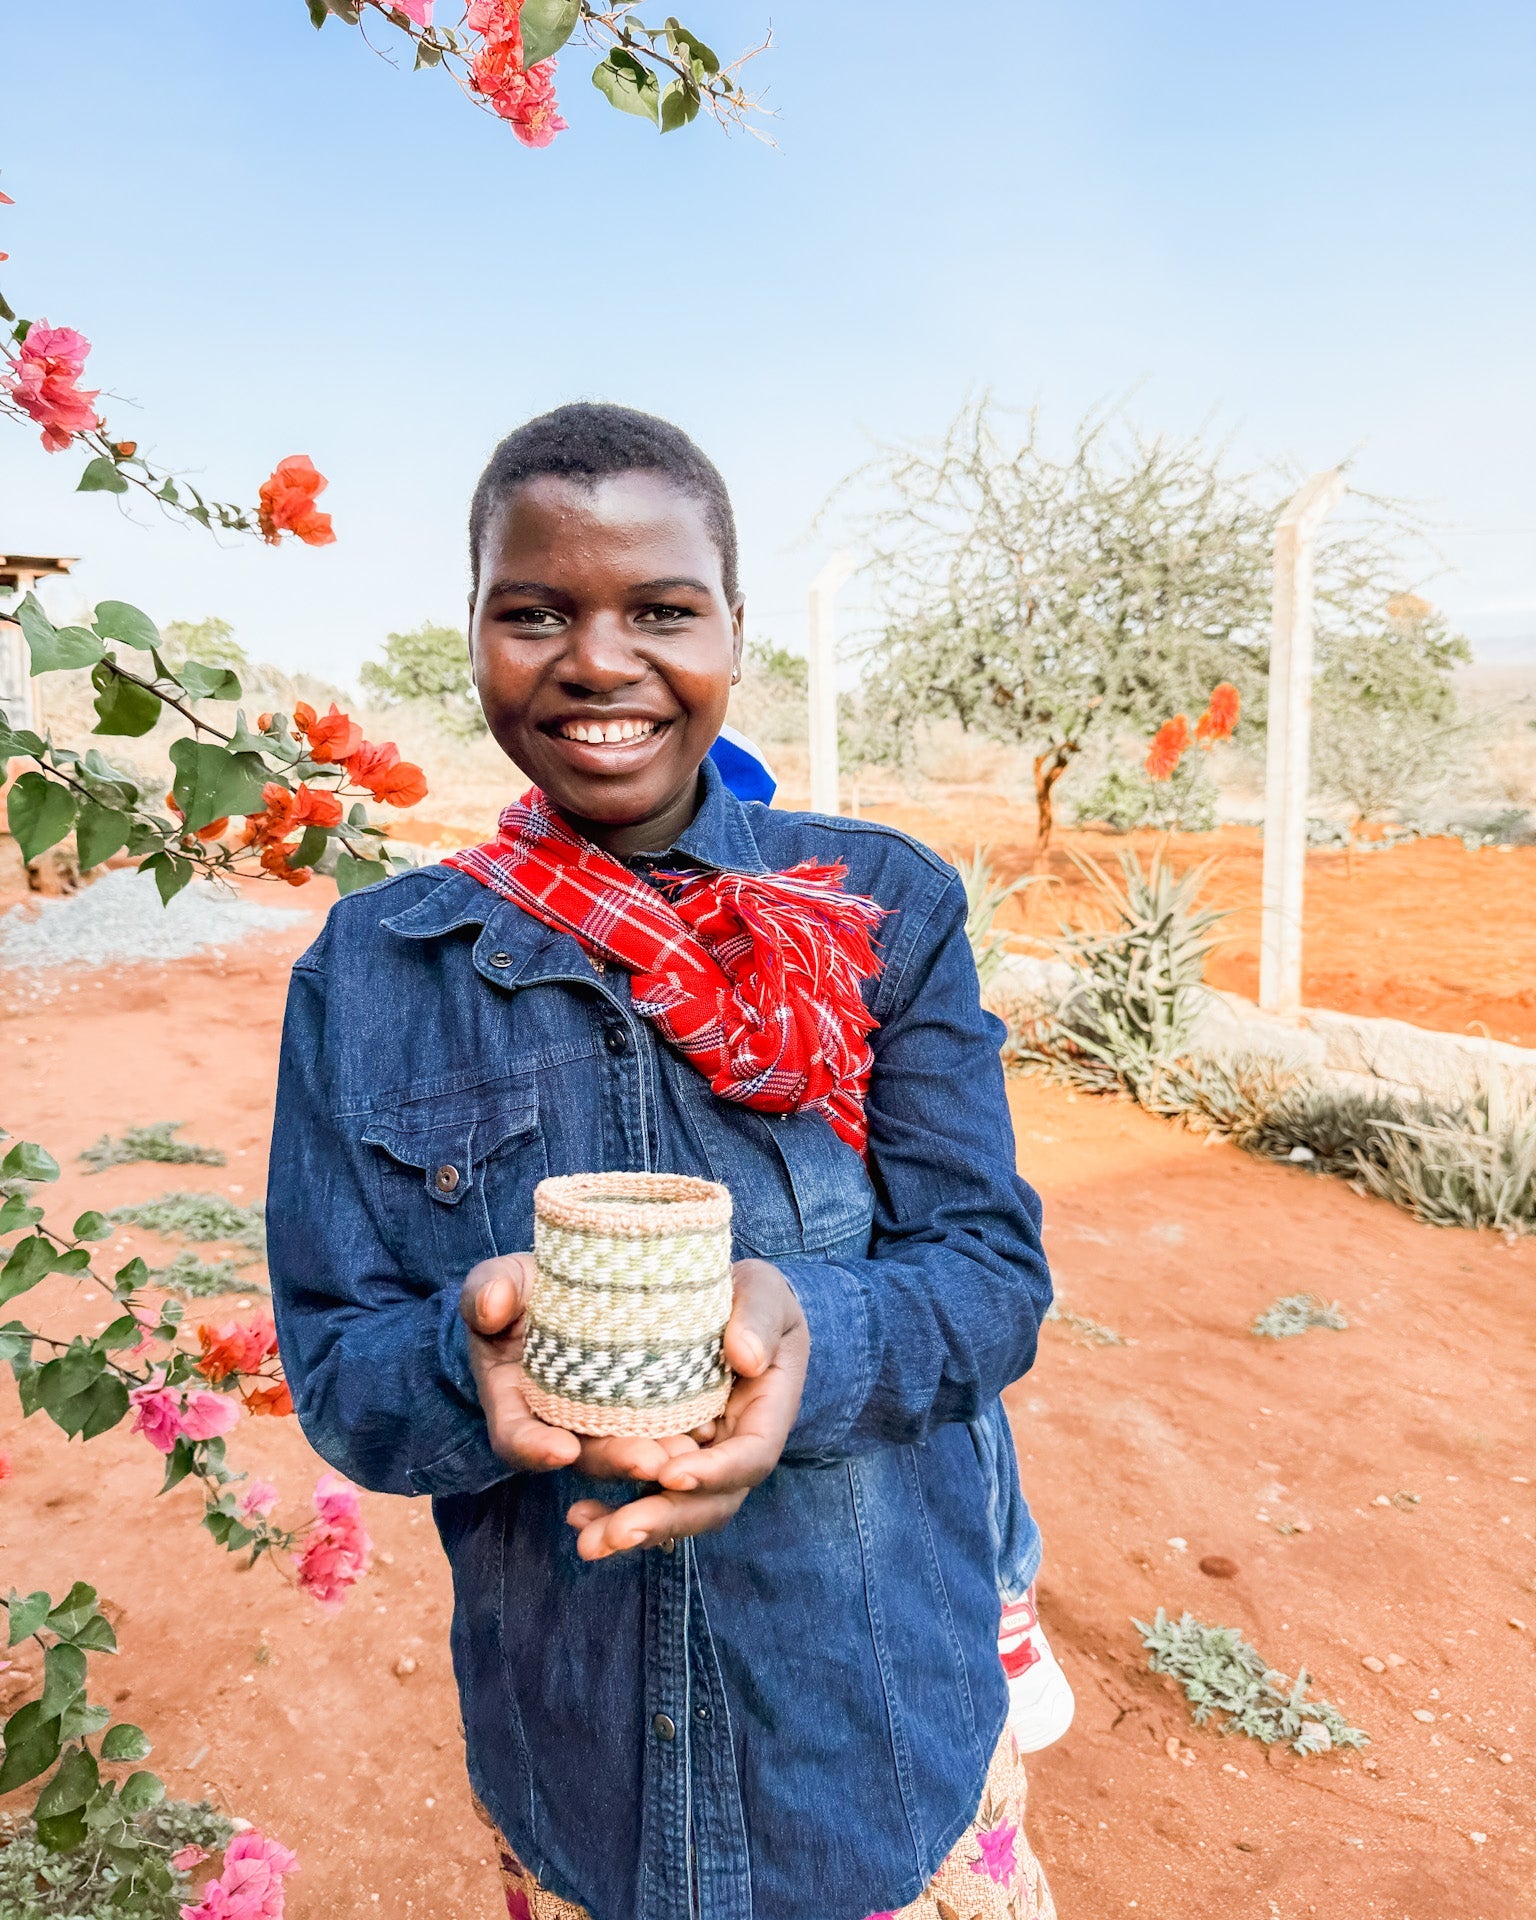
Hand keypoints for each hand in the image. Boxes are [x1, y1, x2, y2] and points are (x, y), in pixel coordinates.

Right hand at [460, 1255, 707, 1482]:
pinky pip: (661, 1429)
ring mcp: (603, 1419)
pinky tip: (712, 1429)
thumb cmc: (527, 1285)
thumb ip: (490, 1288)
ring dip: (659, 1456)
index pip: (514, 1436)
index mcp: (513, 1400)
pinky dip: (682, 1432)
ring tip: (691, 1451)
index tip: (561, 1449)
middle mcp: (559, 1421)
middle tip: (652, 1460)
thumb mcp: (502, 1278)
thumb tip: (492, 1306)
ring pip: (629, 1451)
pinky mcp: (644, 1407)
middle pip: (585, 1455)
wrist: (576, 1282)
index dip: (533, 1448)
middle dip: (616, 1460)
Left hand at [565, 1258, 808, 1561]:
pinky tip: (578, 1516)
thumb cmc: (752, 1296)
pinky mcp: (663, 1454)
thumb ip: (761, 1319)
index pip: (751, 1456)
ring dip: (630, 1529)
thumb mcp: (765, 1291)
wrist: (723, 1304)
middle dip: (664, 1519)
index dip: (716, 1473)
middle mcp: (733, 1448)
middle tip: (617, 1534)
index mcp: (766, 1413)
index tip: (672, 1473)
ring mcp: (698, 1458)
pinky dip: (612, 1509)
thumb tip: (747, 1358)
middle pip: (709, 1502)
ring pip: (673, 1507)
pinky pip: (643, 1492)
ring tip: (588, 1540)